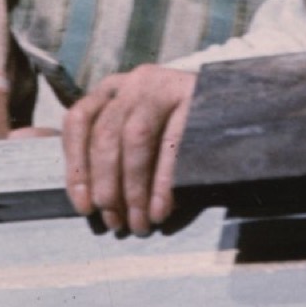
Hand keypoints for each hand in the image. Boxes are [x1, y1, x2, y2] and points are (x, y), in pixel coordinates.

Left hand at [62, 64, 195, 234]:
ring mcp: (165, 85)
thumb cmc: (176, 133)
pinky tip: (161, 210)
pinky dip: (162, 183)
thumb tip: (68, 177)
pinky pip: (172, 143)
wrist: (237, 111)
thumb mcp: (135, 134)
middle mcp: (135, 82)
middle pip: (105, 133)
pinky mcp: (194, 95)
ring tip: (141, 223)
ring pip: (135, 137)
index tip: (84, 206)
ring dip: (134, 188)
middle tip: (114, 222)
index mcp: (114, 90)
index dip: (77, 166)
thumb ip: (105, 151)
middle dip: (106, 184)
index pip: (79, 120)